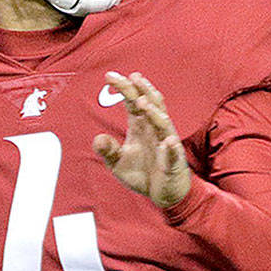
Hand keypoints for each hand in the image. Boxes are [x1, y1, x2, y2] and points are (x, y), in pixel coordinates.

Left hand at [92, 71, 190, 208]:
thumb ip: (108, 150)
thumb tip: (97, 139)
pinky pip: (173, 153)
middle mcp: (154, 130)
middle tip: (131, 76)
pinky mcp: (173, 161)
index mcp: (140, 126)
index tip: (109, 76)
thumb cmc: (143, 174)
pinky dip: (170, 147)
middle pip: (150, 104)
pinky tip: (168, 142)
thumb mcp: (118, 163)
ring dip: (153, 113)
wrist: (163, 194)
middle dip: (141, 90)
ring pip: (162, 123)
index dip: (124, 88)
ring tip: (142, 102)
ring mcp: (166, 143)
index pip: (132, 101)